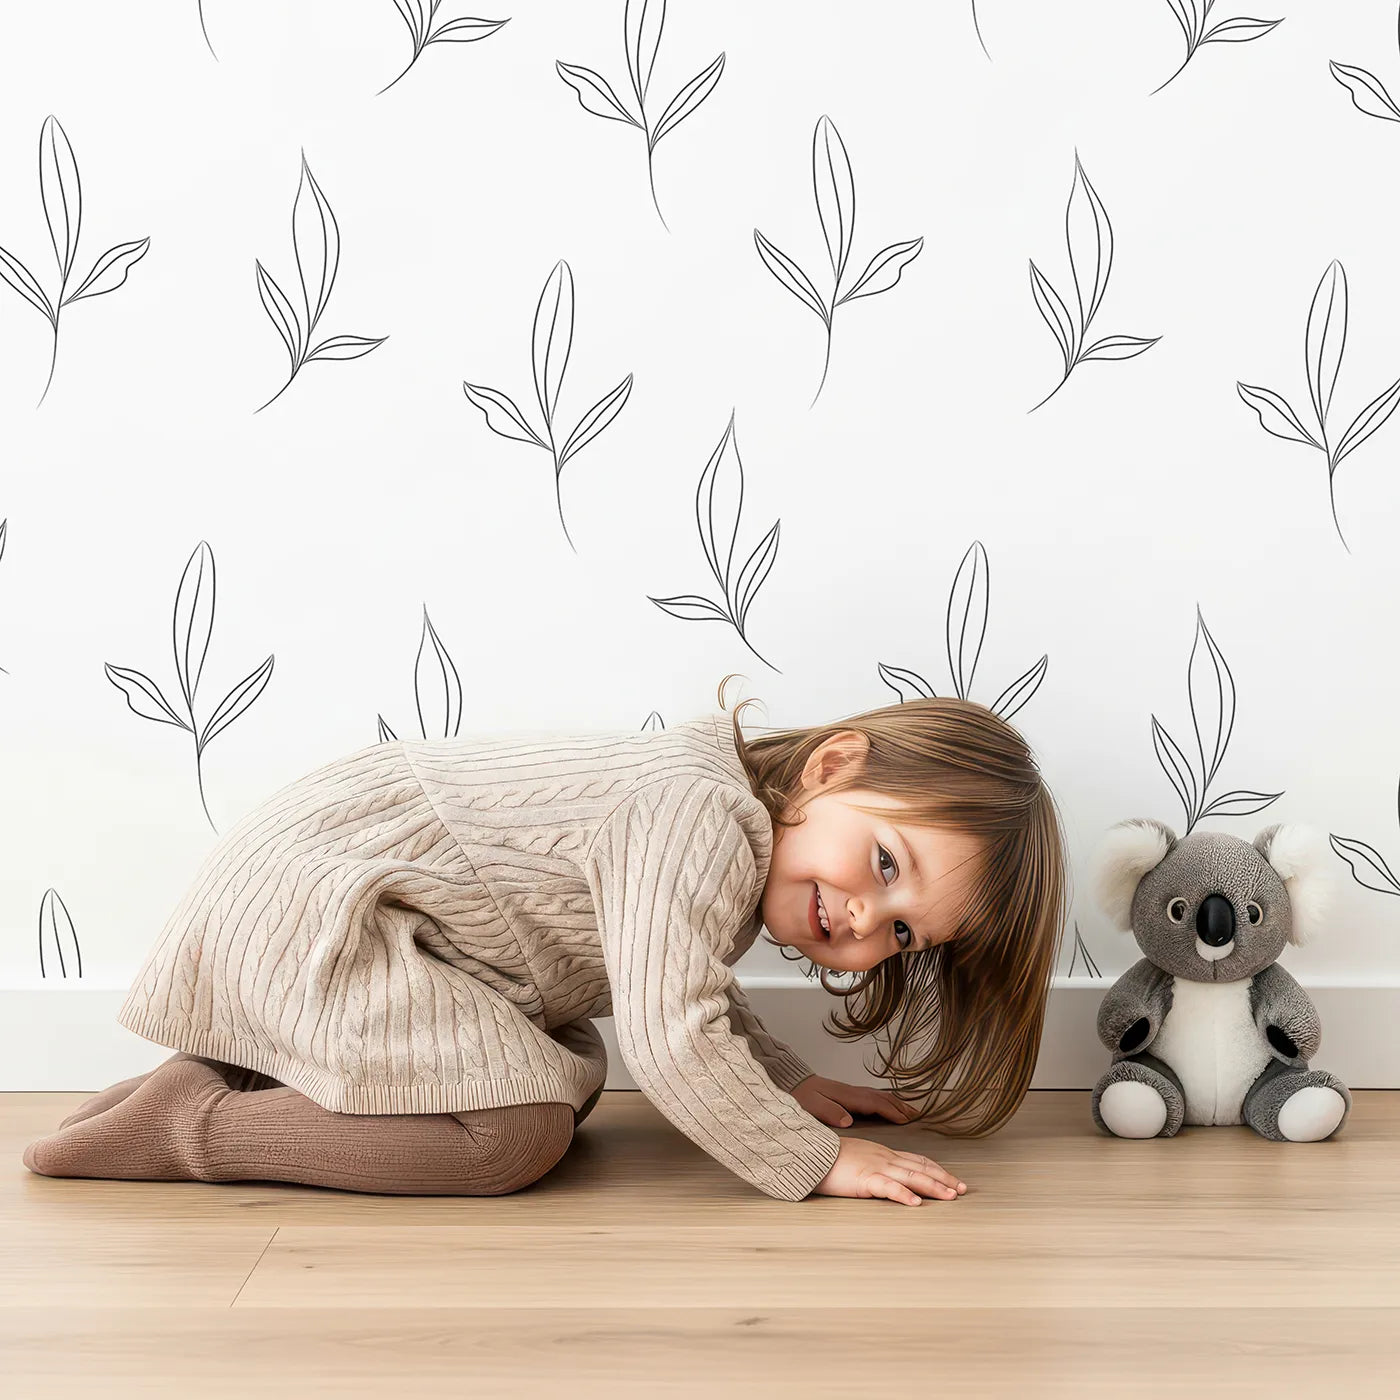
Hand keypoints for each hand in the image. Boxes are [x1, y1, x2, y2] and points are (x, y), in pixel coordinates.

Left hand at [789, 1074, 915, 1127]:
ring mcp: (850, 1091)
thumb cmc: (800, 1096)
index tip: (906, 1120)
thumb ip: (829, 1112)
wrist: (791, 1081)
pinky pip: (872, 1096)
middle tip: (917, 1115)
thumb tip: (848, 1120)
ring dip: (895, 1102)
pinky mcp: (847, 1093)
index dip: (891, 1111)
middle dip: (900, 1106)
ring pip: (878, 1095)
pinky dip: (885, 1099)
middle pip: (882, 1097)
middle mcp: (852, 1092)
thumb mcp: (812, 1105)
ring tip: (909, 1110)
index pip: (875, 1103)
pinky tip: (887, 1104)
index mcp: (847, 1097)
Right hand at [812, 1136, 965, 1206]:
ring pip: (911, 1176)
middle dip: (944, 1179)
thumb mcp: (857, 1157)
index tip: (953, 1179)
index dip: (937, 1169)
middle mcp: (885, 1158)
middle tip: (963, 1189)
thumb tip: (884, 1175)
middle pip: (921, 1168)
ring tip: (951, 1196)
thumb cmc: (829, 1158)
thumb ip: (872, 1164)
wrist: (810, 1152)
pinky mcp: (864, 1179)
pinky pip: (888, 1187)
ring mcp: (876, 1167)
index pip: (917, 1160)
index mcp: (883, 1154)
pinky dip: (904, 1195)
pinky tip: (916, 1203)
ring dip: (933, 1187)